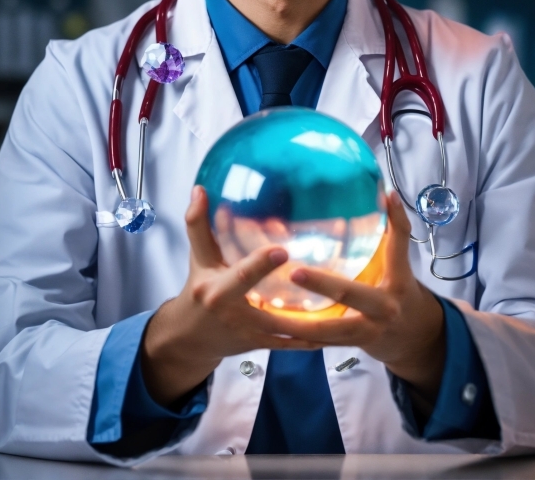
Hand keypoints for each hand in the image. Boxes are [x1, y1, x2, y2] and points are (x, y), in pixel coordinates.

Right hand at [141, 186, 319, 406]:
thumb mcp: (198, 257)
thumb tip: (200, 189)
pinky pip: (291, 343)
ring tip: (344, 307)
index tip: (282, 249)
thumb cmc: (198, 288)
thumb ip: (198, 224)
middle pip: (268, 305)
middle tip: (321, 279)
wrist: (190, 339)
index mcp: (216, 289)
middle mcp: (234, 314)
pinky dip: (313, 338)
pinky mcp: (262, 345)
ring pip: (286, 328)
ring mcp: (250, 333)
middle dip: (294, 295)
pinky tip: (338, 329)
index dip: (260, 264)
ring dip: (314, 321)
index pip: (239, 275)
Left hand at [280, 192, 445, 404]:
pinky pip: (316, 342)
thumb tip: (386, 192)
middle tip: (295, 270)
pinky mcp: (345, 346)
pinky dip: (293, 335)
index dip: (394, 223)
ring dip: (296, 323)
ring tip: (265, 310)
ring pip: (326, 331)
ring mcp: (364, 332)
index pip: (396, 248)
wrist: (413, 339)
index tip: (381, 201)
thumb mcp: (401, 264)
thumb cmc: (401, 290)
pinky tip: (267, 327)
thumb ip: (393, 234)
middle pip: (350, 295)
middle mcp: (382, 309)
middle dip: (323, 285)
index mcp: (397, 282)